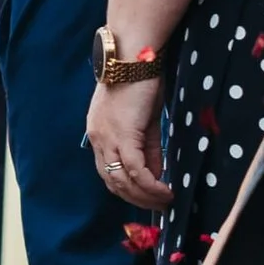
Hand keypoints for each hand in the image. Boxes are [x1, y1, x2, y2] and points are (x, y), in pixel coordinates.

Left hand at [87, 74, 170, 209]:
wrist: (134, 56)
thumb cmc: (140, 82)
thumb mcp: (144, 121)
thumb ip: (148, 149)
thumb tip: (156, 177)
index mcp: (98, 135)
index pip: (108, 173)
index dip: (128, 190)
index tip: (147, 200)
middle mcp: (97, 139)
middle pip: (112, 182)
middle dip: (137, 199)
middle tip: (160, 208)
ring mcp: (107, 137)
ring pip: (122, 180)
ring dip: (145, 196)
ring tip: (166, 202)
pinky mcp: (122, 134)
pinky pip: (135, 170)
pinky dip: (151, 185)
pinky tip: (165, 191)